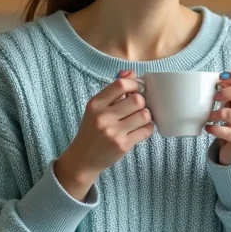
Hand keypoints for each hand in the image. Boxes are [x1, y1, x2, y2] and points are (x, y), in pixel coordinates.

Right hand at [54, 69, 153, 199]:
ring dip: (146, 116)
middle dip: (142, 102)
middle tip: (138, 108)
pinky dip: (147, 128)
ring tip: (140, 119)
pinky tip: (141, 129)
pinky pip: (146, 131)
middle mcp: (103, 116)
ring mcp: (113, 132)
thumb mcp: (96, 109)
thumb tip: (131, 72)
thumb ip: (113, 90)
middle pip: (137, 100)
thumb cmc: (92, 131)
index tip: (135, 90)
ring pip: (144, 115)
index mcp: (95, 104)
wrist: (83, 159)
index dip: (134, 84)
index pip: (121, 84)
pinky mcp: (122, 145)